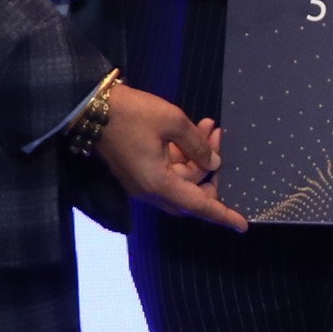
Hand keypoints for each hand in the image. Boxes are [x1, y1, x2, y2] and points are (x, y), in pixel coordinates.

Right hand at [98, 89, 246, 230]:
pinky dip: (182, 154)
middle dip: (209, 170)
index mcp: (158, 183)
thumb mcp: (172, 121)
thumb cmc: (131, 113)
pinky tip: (193, 129)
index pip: (199, 205)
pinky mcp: (137, 171)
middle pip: (191, 192)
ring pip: (181, 179)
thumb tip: (213, 164)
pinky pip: (168, 171)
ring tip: (209, 125)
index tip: (243, 225)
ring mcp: (142, 182)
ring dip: (197, 156)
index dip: (222, 214)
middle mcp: (149, 190)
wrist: (89, 106)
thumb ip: (197, 145)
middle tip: (217, 137)